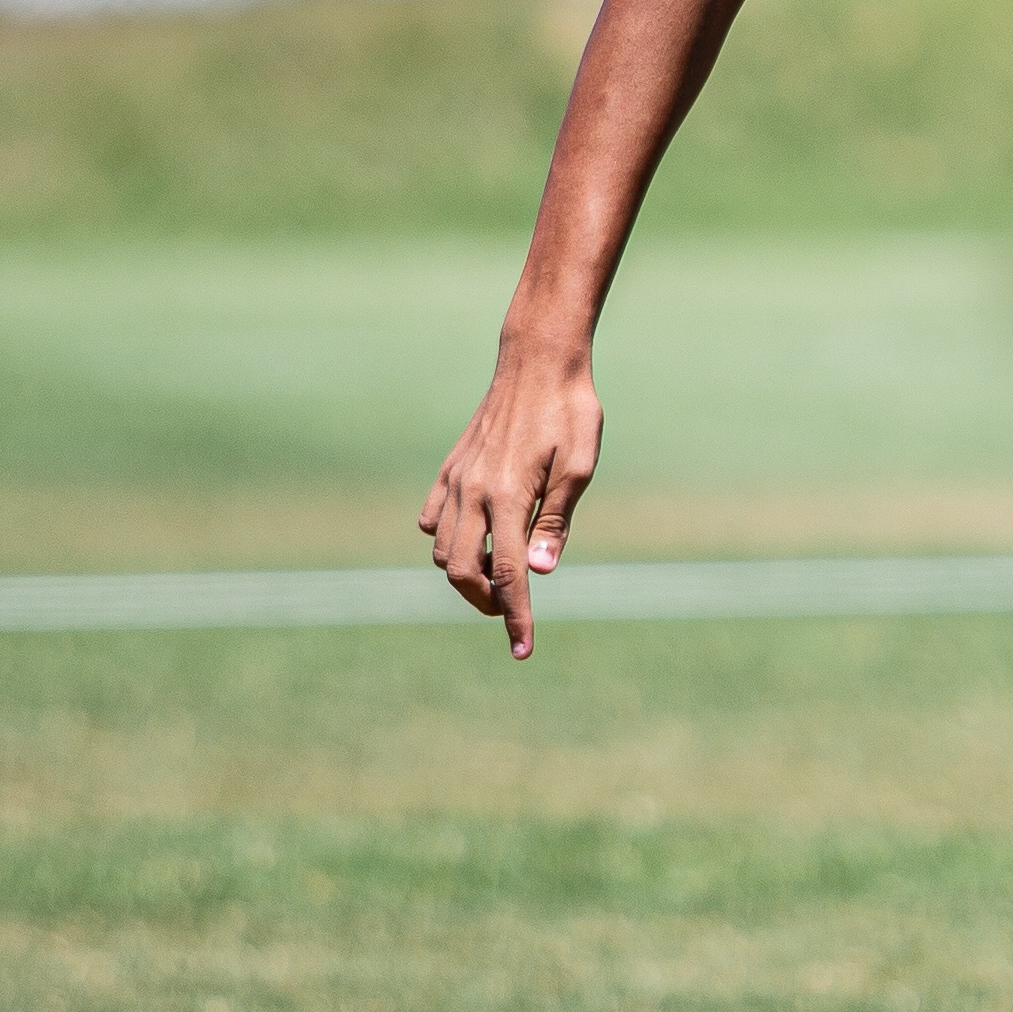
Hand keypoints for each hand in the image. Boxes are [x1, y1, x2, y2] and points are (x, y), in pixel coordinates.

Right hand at [423, 334, 602, 655]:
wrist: (538, 361)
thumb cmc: (570, 412)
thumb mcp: (579, 466)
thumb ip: (556, 522)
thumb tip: (540, 573)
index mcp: (509, 496)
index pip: (509, 574)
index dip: (516, 617)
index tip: (523, 650)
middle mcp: (473, 491)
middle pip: (461, 572)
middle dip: (485, 602)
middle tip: (512, 609)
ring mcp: (456, 479)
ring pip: (442, 550)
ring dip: (466, 572)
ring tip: (501, 571)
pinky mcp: (449, 468)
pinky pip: (433, 519)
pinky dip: (447, 541)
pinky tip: (476, 538)